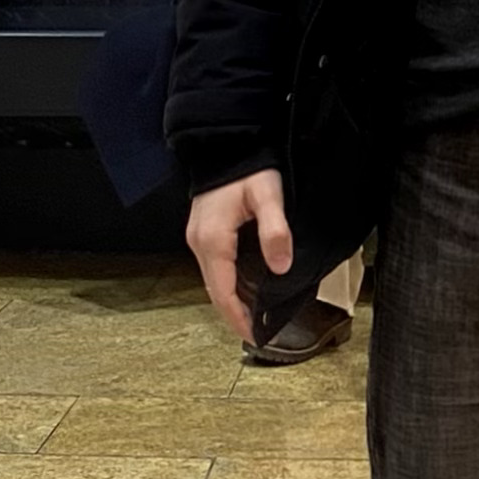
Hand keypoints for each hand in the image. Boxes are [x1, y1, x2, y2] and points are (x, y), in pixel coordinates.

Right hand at [186, 170, 291, 343]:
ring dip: (231, 300)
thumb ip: (275, 230)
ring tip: (256, 316)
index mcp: (213, 240)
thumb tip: (281, 267)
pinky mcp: (202, 232)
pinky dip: (228, 284)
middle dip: (235, 314)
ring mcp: (198, 238)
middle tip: (260, 332)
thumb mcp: (268, 195)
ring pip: (213, 280)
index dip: (238, 318)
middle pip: (215, 290)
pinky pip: (214, 267)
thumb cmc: (248, 166)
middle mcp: (199, 243)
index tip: (256, 336)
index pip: (223, 292)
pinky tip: (245, 288)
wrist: (227, 142)